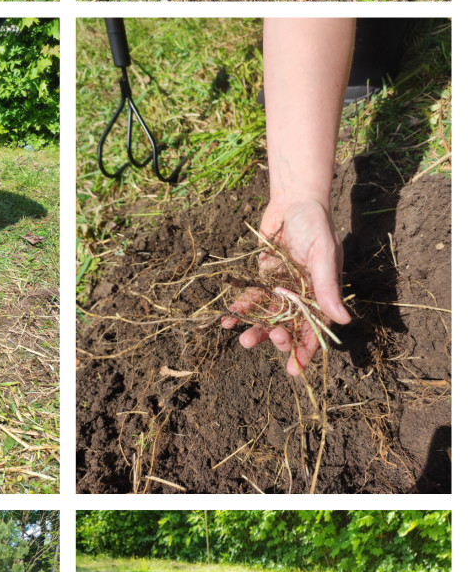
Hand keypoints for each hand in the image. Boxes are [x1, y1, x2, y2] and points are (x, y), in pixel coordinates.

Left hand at [221, 197, 349, 374]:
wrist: (293, 201)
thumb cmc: (315, 224)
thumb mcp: (324, 254)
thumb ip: (327, 286)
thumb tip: (343, 321)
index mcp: (321, 296)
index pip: (315, 330)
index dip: (305, 351)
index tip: (293, 370)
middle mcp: (301, 297)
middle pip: (289, 328)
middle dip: (273, 339)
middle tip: (255, 341)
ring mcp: (281, 290)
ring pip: (267, 318)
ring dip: (254, 329)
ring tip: (240, 337)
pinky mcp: (263, 279)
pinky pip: (251, 300)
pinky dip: (240, 310)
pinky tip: (228, 318)